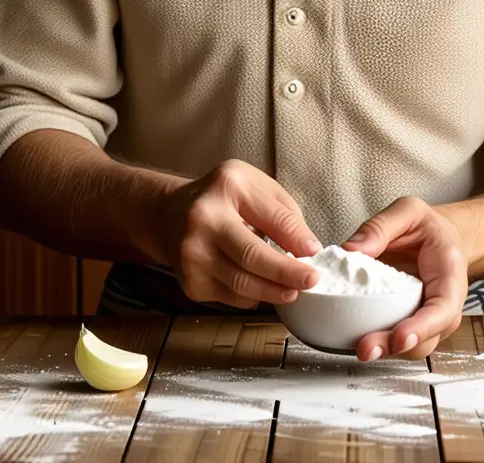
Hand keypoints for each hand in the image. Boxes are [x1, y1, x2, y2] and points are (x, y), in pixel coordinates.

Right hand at [154, 159, 321, 308]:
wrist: (168, 215)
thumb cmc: (222, 199)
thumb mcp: (254, 187)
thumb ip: (283, 213)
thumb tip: (307, 250)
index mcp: (227, 187)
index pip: (272, 218)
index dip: (297, 239)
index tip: (315, 253)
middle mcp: (203, 220)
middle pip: (252, 256)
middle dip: (287, 273)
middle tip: (311, 281)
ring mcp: (192, 254)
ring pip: (242, 284)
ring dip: (274, 291)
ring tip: (293, 291)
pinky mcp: (190, 282)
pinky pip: (232, 297)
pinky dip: (253, 296)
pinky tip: (261, 287)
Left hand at [342, 197, 467, 361]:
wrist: (441, 240)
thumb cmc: (429, 229)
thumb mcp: (409, 211)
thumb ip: (381, 225)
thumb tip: (351, 250)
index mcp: (449, 278)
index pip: (442, 311)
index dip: (422, 328)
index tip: (400, 338)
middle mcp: (442, 307)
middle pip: (424, 339)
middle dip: (395, 347)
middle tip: (366, 348)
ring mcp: (426, 321)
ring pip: (408, 347)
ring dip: (384, 351)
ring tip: (358, 347)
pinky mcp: (407, 324)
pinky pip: (394, 340)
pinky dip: (376, 342)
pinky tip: (352, 339)